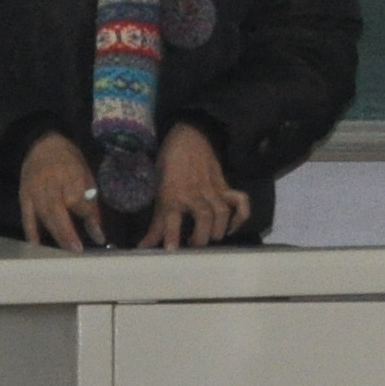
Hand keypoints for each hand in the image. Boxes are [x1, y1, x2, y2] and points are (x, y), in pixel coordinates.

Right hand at [19, 133, 106, 251]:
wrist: (41, 143)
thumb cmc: (69, 160)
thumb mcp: (85, 174)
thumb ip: (90, 200)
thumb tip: (97, 229)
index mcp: (70, 174)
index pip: (80, 200)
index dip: (90, 218)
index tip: (100, 237)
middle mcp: (51, 182)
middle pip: (58, 210)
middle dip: (68, 232)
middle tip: (77, 251)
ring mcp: (35, 189)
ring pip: (44, 215)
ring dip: (54, 234)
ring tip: (65, 251)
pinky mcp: (23, 195)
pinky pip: (27, 215)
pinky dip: (31, 231)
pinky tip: (36, 246)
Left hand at [145, 125, 254, 247]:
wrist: (190, 134)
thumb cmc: (168, 161)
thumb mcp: (156, 187)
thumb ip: (155, 220)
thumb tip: (144, 246)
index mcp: (172, 191)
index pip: (170, 216)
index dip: (171, 234)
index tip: (171, 251)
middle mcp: (193, 192)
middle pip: (203, 216)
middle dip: (201, 236)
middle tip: (194, 247)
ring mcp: (212, 188)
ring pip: (221, 211)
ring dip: (218, 229)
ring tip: (211, 238)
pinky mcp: (225, 185)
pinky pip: (239, 201)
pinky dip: (240, 216)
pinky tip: (232, 227)